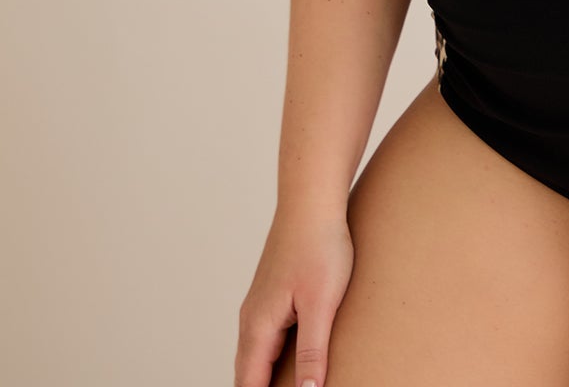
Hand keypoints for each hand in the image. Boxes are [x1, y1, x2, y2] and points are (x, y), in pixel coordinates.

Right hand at [235, 201, 353, 386]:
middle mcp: (251, 319)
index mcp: (258, 327)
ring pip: (255, 356)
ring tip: (286, 385)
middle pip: (247, 374)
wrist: (312, 200)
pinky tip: (290, 361)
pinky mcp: (272, 295)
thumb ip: (313, 352)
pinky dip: (271, 359)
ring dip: (264, 378)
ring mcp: (259, 305)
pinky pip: (265, 338)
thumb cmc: (318, 246)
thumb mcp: (321, 303)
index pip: (249, 385)